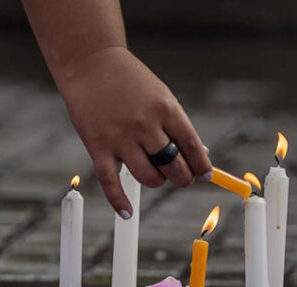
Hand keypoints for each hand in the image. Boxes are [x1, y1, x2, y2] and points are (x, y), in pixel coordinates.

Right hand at [54, 46, 212, 217]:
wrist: (90, 63)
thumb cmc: (129, 81)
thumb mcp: (160, 96)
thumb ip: (177, 126)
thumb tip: (201, 157)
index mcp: (165, 109)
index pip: (191, 146)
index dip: (201, 165)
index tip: (205, 174)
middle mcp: (145, 124)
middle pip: (173, 166)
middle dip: (182, 177)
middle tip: (181, 178)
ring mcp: (121, 138)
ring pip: (148, 177)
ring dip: (157, 182)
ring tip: (155, 175)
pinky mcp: (98, 147)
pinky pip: (111, 183)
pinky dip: (119, 201)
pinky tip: (127, 212)